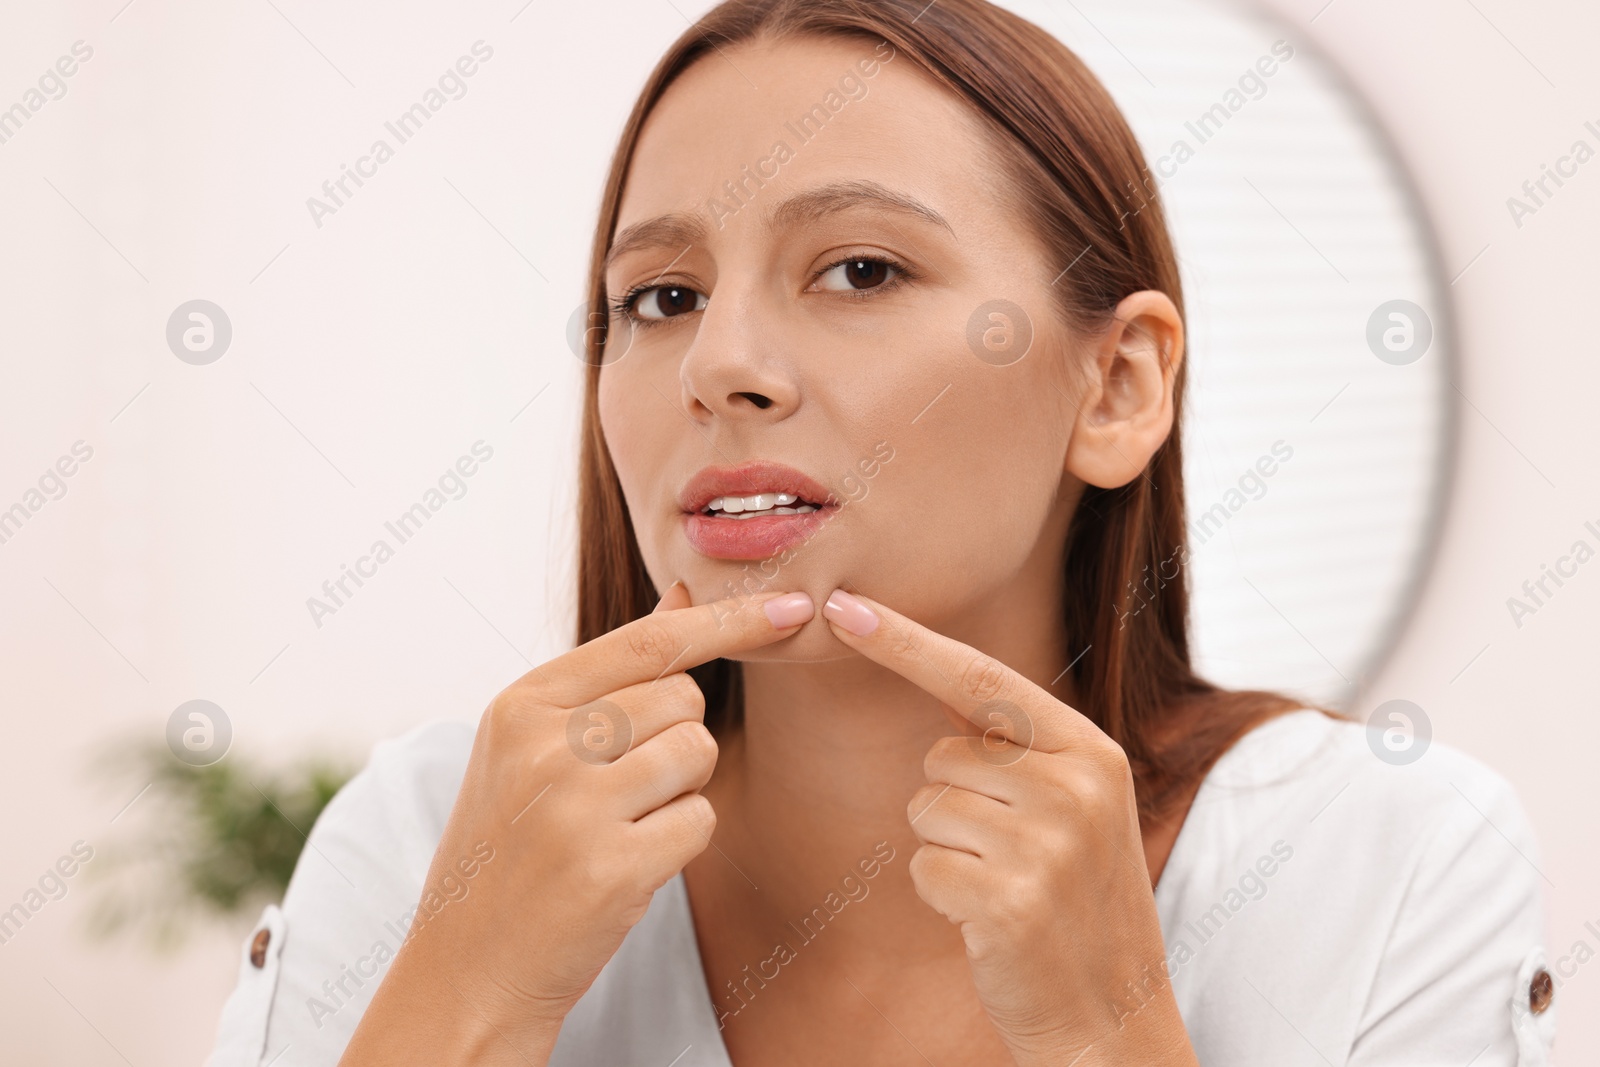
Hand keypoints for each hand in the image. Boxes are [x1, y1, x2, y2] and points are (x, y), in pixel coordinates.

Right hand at [339, 583, 814, 1066]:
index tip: (791, 608)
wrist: (470, 963)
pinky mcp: (612, 867)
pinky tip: (628, 862)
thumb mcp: (532, 742)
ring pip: (698, 753)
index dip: (729, 620)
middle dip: (677, 737)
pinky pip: (701, 819)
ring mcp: (576, 807)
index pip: (649, 641)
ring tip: (621, 822)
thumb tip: (684, 593)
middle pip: (683, 699)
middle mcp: (544, 745)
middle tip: (621, 787)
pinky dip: (681, 840)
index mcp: (522, 703)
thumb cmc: (513, 842)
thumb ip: (612, 671)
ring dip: (681, 788)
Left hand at [820, 589, 1198, 1066]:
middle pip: (943, 755)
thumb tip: (934, 665)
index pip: (981, 678)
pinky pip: (923, 866)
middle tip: (1008, 855)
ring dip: (946, 850)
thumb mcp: (1074, 806)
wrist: (1113, 1015)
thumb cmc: (1075, 902)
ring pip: (926, 808)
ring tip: (1004, 884)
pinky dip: (940, 894)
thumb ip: (1017, 747)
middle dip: (952, 801)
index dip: (906, 641)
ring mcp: (1045, 844)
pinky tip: (988, 920)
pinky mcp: (1009, 899)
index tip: (843, 607)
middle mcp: (1075, 787)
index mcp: (1092, 751)